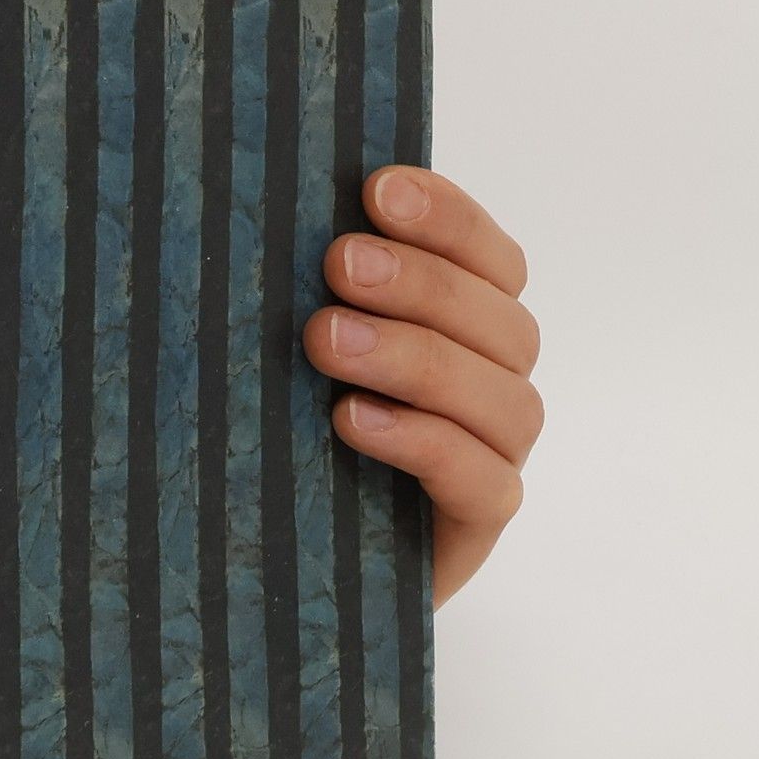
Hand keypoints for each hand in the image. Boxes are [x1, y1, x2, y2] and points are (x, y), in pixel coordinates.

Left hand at [301, 168, 541, 605]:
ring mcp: (492, 458)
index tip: (376, 189)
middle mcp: (491, 386)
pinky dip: (422, 442)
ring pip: (500, 396)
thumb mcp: (284, 355)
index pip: (489, 258)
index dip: (447, 217)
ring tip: (325, 340)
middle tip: (338, 263)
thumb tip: (258, 211)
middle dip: (420, 282)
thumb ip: (305, 291)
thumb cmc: (277, 438)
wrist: (266, 569)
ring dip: (414, 356)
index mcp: (465, 328)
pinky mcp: (475, 527)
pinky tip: (351, 421)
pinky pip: (481, 480)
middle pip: (498, 320)